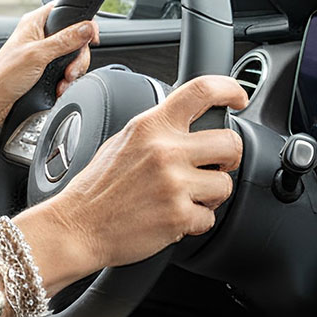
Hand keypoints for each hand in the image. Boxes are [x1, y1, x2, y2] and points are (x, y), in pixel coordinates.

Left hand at [0, 2, 98, 126]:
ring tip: (62, 81)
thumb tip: (86, 27)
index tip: (91, 39)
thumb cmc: (2, 76)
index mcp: (35, 23)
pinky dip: (65, 81)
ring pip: (71, 57)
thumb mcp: (38, 55)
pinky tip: (58, 87)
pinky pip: (64, 71)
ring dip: (72, 71)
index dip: (83, 22)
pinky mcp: (43, 70)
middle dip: (78, 57)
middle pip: (75, 37)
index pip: (66, 10)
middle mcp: (39, 35)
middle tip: (70, 69)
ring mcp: (42, 53)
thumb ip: (65, 40)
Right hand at [43, 75, 247, 273]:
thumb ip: (156, 131)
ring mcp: (174, 183)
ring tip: (181, 197)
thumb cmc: (96, 189)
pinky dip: (193, 222)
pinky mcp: (179, 215)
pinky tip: (169, 217)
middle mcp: (165, 150)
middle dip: (227, 158)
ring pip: (225, 184)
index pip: (201, 91)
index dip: (230, 89)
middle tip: (212, 167)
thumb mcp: (121, 142)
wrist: (77, 227)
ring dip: (209, 195)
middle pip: (231, 143)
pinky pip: (209, 218)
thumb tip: (187, 126)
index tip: (239, 98)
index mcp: (150, 127)